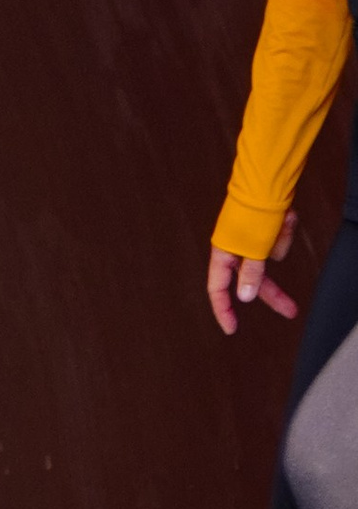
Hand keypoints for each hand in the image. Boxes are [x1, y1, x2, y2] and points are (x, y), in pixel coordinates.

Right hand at [209, 217, 299, 335]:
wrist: (269, 180)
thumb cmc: (253, 212)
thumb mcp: (253, 249)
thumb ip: (249, 275)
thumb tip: (243, 298)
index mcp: (223, 254)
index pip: (218, 289)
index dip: (223, 310)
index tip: (232, 328)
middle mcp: (235, 248)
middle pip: (252, 280)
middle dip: (273, 292)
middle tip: (290, 309)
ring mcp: (252, 238)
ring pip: (271, 258)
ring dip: (280, 244)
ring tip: (282, 225)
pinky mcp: (266, 229)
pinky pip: (279, 243)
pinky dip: (285, 233)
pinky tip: (285, 218)